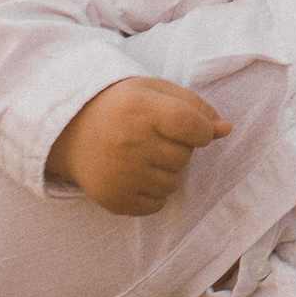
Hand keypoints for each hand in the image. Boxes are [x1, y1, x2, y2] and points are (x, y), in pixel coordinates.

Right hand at [48, 77, 229, 216]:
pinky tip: (133, 174)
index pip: (193, 126)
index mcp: (141, 108)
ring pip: (172, 183)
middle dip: (178, 149)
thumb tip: (226, 130)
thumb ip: (195, 107)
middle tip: (152, 138)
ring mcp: (120, 173)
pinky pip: (156, 204)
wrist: (69, 131)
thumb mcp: (155, 92)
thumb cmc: (122, 107)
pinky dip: (152, 192)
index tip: (190, 128)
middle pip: (184, 157)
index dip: (201, 130)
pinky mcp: (113, 198)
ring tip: (141, 155)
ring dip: (165, 171)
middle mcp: (129, 142)